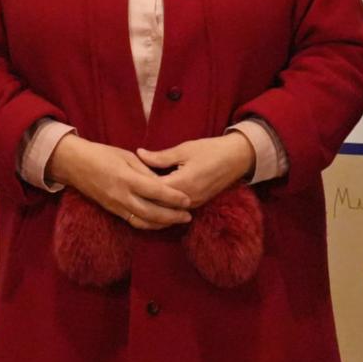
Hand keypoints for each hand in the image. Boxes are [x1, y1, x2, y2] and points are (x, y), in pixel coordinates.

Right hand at [49, 134, 192, 229]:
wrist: (75, 165)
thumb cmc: (102, 155)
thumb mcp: (126, 156)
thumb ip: (145, 170)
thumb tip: (163, 182)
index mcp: (127, 178)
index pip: (155, 191)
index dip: (173, 198)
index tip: (187, 200)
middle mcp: (122, 196)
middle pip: (152, 212)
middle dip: (172, 216)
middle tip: (188, 216)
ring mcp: (116, 206)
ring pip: (143, 221)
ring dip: (162, 223)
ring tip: (177, 220)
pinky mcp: (112, 211)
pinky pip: (134, 221)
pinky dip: (149, 224)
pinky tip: (159, 222)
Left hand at [136, 133, 254, 207]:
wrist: (237, 158)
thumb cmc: (211, 150)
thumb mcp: (184, 149)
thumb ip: (160, 157)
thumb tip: (139, 154)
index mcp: (183, 183)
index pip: (154, 191)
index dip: (139, 187)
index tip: (125, 180)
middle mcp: (188, 199)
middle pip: (158, 206)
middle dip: (142, 200)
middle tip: (125, 193)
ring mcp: (194, 204)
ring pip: (167, 211)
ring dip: (152, 207)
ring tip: (134, 201)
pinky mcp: (198, 204)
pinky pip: (176, 210)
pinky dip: (163, 208)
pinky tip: (152, 202)